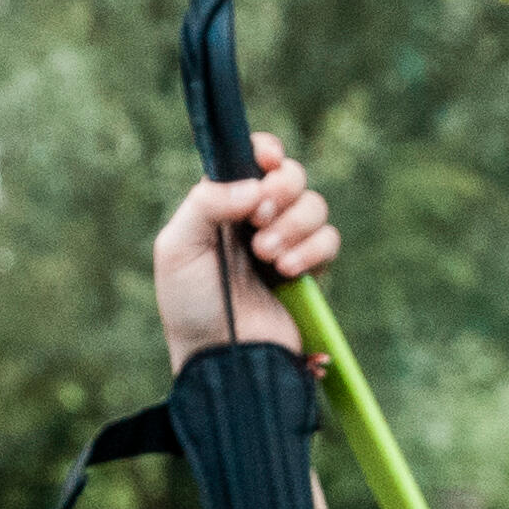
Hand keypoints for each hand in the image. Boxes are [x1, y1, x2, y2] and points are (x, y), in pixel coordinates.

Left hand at [152, 139, 338, 364]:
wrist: (220, 357)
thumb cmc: (189, 303)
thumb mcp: (178, 247)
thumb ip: (207, 203)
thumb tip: (254, 184)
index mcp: (222, 204)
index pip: (251, 159)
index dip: (266, 151)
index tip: (269, 160)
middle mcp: (255, 218)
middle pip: (291, 175)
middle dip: (281, 190)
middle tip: (258, 220)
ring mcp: (285, 243)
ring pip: (314, 205)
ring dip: (293, 225)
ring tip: (266, 256)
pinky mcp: (309, 270)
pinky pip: (330, 239)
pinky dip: (312, 249)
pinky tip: (287, 271)